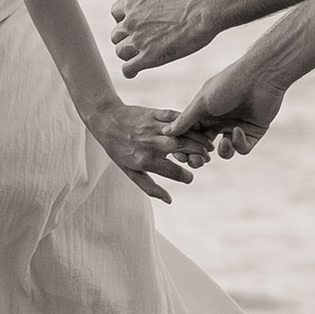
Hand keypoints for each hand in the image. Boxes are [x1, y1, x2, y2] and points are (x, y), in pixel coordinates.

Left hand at [86, 93, 200, 199]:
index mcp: (145, 160)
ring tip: (208, 146)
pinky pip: (177, 117)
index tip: (190, 177)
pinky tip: (199, 128)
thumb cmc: (118, 149)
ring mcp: (154, 127)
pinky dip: (190, 122)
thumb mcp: (130, 171)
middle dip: (199, 154)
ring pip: (183, 132)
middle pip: (183, 148)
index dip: (185, 176)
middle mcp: (151, 143)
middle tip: (206, 159)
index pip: (173, 171)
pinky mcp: (156, 113)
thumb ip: (150, 187)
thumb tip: (169, 200)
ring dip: (199, 139)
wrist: (106, 120)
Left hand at [110, 0, 216, 75]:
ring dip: (128, 55)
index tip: (133, 26)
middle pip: (116, 35)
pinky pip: (128, 69)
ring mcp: (138, 40)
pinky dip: (130, 72)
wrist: (204, 8)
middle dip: (126, 39)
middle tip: (138, 44)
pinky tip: (135, 73)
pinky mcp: (149, 57)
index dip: (124, 20)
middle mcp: (131, 21)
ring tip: (137, 59)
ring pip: (120, 52)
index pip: (116, 13)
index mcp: (134, 3)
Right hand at [171, 59, 287, 160]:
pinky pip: (243, 147)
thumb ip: (185, 119)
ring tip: (223, 144)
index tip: (179, 155)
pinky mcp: (253, 132)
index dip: (184, 146)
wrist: (259, 77)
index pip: (191, 135)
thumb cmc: (227, 84)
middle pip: (206, 146)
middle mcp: (219, 121)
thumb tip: (165, 131)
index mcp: (205, 113)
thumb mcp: (202, 103)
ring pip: (225, 151)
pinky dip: (239, 143)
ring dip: (223, 151)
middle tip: (197, 161)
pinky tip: (238, 131)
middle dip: (200, 155)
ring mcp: (236, 127)